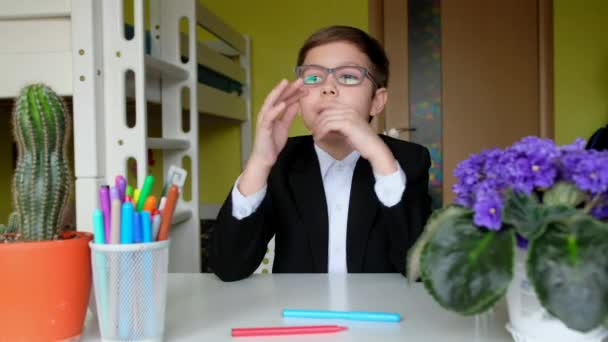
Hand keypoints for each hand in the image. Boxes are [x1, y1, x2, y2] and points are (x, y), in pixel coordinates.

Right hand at [239, 79, 306, 194]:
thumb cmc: (272, 143)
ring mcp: (264, 120)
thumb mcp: (284, 126)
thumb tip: (296, 103)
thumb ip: (289, 115)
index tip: (305, 85)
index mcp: (273, 113)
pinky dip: (276, 109)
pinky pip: (269, 117)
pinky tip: (283, 104)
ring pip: (271, 102)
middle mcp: (267, 113)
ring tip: (288, 84)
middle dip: (289, 88)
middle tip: (300, 80)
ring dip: (280, 93)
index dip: (294, 91)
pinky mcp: (263, 128)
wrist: (265, 159)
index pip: (284, 99)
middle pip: (278, 97)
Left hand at [313, 107, 397, 174]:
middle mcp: (349, 110)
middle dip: (317, 121)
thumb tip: (327, 125)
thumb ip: (340, 124)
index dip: (320, 111)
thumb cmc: (363, 141)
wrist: (374, 148)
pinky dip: (322, 132)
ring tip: (316, 136)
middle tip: (313, 131)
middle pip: (326, 111)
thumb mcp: (350, 129)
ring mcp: (348, 116)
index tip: (315, 121)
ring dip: (318, 128)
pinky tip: (320, 138)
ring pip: (325, 118)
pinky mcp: (347, 124)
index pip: (330, 104)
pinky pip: (328, 125)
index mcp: (350, 110)